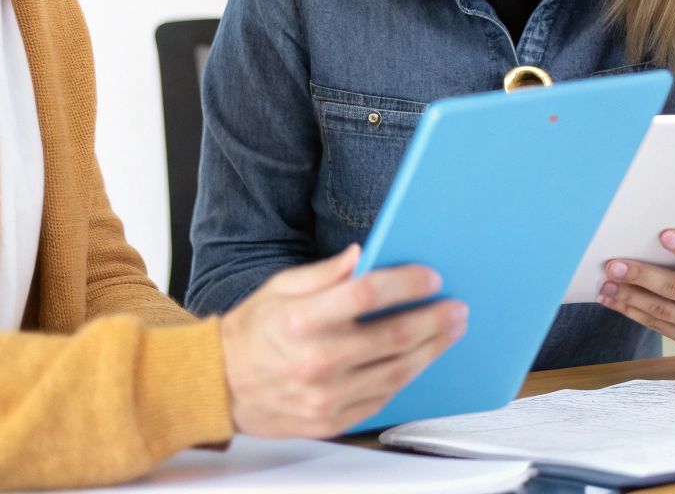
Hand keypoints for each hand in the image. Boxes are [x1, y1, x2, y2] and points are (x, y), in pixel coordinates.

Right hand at [219, 244, 467, 436]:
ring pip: (396, 372)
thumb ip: (323, 272)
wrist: (216, 387)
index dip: (406, 283)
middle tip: (457, 308)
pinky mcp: (329, 420)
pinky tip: (421, 359)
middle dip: (434, 319)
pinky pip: (382, 399)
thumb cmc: (251, 332)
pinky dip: (406, 377)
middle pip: (392, 337)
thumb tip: (362, 254)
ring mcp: (323, 396)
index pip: (366, 294)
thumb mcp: (279, 288)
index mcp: (300, 320)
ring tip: (450, 331)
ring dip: (431, 349)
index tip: (432, 276)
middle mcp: (314, 361)